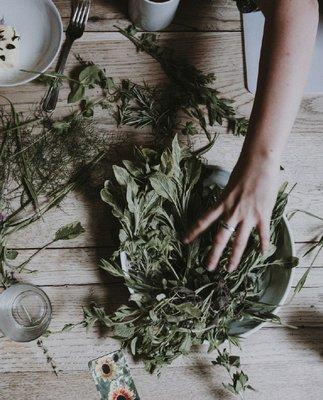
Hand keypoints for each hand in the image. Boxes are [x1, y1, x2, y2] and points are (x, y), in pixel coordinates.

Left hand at [184, 154, 279, 271]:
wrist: (260, 162)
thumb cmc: (243, 169)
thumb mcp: (228, 185)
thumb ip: (226, 199)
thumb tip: (225, 206)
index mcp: (221, 203)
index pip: (203, 221)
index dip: (193, 232)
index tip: (184, 242)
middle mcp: (232, 212)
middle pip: (220, 238)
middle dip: (213, 254)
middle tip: (208, 268)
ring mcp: (248, 216)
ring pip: (239, 242)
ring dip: (234, 257)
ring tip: (230, 269)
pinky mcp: (262, 215)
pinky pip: (262, 234)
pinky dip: (263, 245)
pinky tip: (261, 254)